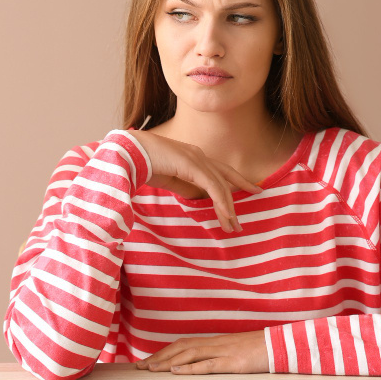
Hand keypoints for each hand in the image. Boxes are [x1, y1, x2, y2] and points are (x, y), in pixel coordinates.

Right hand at [127, 130, 260, 232]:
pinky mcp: (192, 165)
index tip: (253, 190)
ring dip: (228, 208)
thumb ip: (185, 187)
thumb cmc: (142, 164)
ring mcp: (196, 158)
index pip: (221, 171)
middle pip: (225, 179)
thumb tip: (199, 199)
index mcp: (193, 156)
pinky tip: (226, 216)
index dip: (238, 181)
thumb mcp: (169, 180)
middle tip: (239, 223)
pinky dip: (221, 202)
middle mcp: (198, 155)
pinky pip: (213, 187)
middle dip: (234, 201)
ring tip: (232, 226)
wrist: (128, 152)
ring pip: (221, 185)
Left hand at [135, 331, 268, 374]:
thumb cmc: (257, 349)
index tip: (147, 362)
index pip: (182, 344)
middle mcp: (214, 343)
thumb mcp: (233, 350)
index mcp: (213, 340)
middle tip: (140, 368)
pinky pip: (208, 364)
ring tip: (152, 370)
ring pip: (189, 355)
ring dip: (168, 362)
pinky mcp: (232, 362)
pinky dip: (190, 368)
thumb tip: (199, 361)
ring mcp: (222, 351)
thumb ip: (217, 353)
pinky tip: (177, 372)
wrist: (280, 345)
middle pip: (180, 347)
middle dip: (159, 357)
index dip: (163, 352)